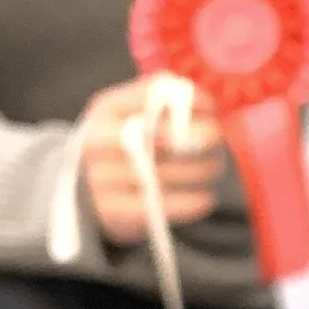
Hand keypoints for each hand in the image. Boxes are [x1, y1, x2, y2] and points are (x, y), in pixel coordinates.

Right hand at [78, 77, 225, 247]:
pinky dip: (187, 203)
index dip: (186, 102)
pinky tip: (204, 198)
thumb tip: (196, 99)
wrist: (90, 192)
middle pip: (154, 136)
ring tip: (213, 169)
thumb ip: (162, 99)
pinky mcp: (110, 212)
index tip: (212, 109)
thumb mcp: (132, 112)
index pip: (150, 96)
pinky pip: (157, 207)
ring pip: (160, 174)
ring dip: (197, 172)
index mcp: (104, 110)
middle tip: (217, 142)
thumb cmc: (125, 144)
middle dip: (195, 138)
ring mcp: (99, 179)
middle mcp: (96, 142)